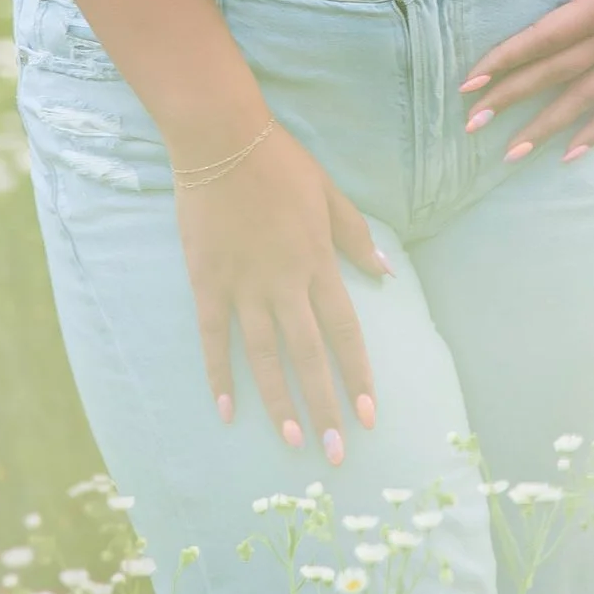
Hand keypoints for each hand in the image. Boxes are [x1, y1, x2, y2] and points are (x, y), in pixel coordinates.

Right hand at [178, 121, 388, 460]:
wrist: (221, 139)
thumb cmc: (280, 163)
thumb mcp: (331, 194)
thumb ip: (356, 237)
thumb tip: (386, 274)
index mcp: (318, 263)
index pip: (345, 332)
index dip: (358, 376)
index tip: (370, 414)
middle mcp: (284, 283)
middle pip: (309, 356)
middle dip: (325, 407)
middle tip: (336, 453)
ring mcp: (243, 286)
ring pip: (263, 357)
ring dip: (279, 402)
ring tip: (292, 443)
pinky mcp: (207, 282)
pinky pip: (213, 337)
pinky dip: (218, 374)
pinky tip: (225, 409)